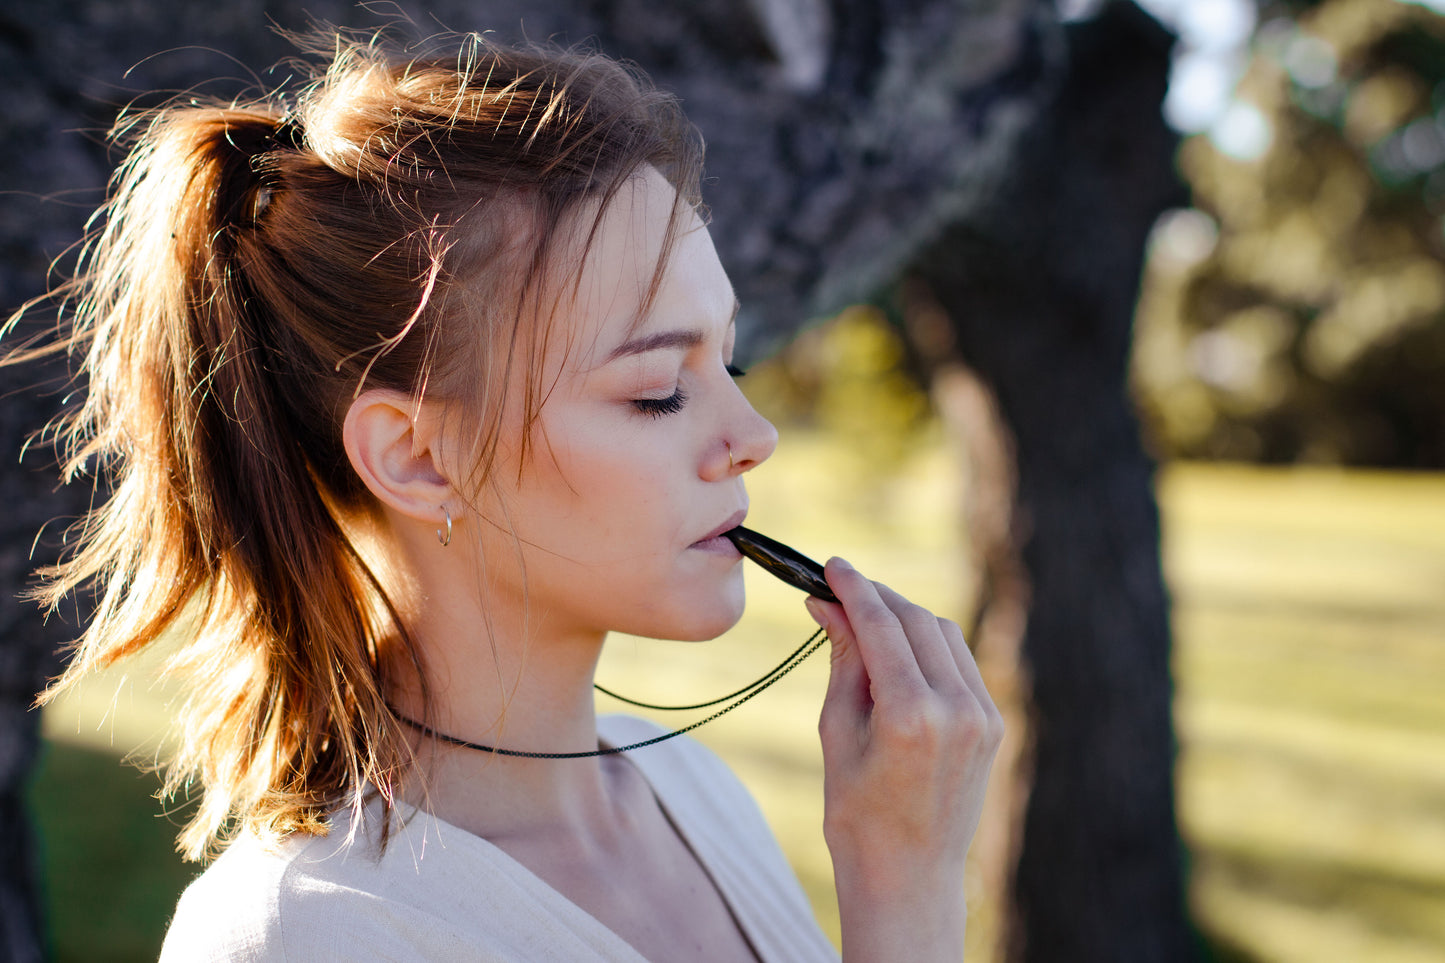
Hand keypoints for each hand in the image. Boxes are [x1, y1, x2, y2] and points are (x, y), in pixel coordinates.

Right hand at [805, 557, 1002, 962]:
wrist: (908, 876)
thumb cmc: (857, 813)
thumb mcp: (837, 732)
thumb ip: (842, 661)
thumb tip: (828, 606)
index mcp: (911, 716)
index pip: (882, 626)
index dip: (854, 588)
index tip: (832, 566)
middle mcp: (956, 710)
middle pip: (917, 620)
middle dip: (877, 598)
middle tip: (839, 591)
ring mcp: (982, 717)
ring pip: (943, 635)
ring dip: (904, 618)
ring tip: (865, 622)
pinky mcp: (993, 725)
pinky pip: (960, 663)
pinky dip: (928, 647)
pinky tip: (898, 652)